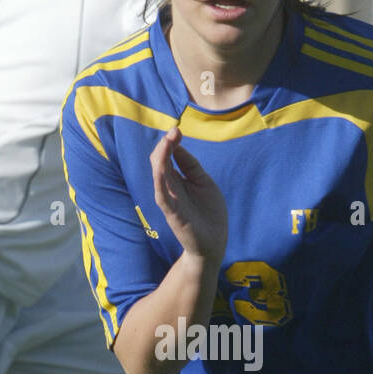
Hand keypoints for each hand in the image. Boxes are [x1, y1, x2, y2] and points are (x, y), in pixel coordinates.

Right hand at [150, 127, 227, 263]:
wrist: (213, 243)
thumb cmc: (209, 213)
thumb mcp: (204, 182)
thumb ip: (191, 165)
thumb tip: (177, 144)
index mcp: (178, 179)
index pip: (168, 156)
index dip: (172, 142)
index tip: (177, 130)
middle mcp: (170, 187)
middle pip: (160, 161)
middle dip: (166, 145)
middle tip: (174, 131)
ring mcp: (170, 199)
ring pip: (159, 174)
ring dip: (162, 157)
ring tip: (168, 141)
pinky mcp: (172, 212)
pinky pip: (162, 194)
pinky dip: (160, 180)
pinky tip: (162, 167)